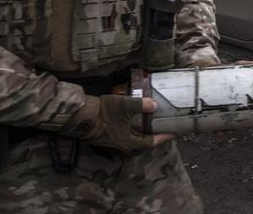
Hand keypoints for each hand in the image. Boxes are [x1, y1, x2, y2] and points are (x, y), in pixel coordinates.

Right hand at [58, 95, 173, 153]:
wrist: (79, 116)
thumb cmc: (103, 113)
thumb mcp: (125, 105)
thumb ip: (141, 105)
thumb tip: (154, 105)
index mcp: (128, 142)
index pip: (150, 142)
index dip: (163, 137)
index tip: (173, 133)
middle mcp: (120, 146)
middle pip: (141, 144)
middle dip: (152, 138)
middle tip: (161, 130)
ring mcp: (111, 144)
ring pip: (131, 142)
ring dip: (140, 135)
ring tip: (148, 126)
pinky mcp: (104, 138)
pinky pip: (122, 137)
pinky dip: (130, 132)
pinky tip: (131, 123)